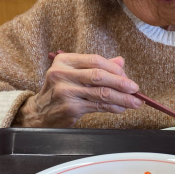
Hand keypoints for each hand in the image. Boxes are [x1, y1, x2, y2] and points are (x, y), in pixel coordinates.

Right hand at [12, 54, 142, 127]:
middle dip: (121, 83)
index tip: (127, 76)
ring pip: (101, 93)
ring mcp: (66, 91)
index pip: (95, 60)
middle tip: (135, 89)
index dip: (114, 68)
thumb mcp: (73, 74)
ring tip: (135, 102)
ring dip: (122, 98)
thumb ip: (95, 67)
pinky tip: (121, 108)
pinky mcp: (70, 108)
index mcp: (65, 61)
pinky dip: (113, 107)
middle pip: (99, 76)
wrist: (39, 113)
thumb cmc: (60, 90)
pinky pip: (98, 106)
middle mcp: (63, 74)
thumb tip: (120, 62)